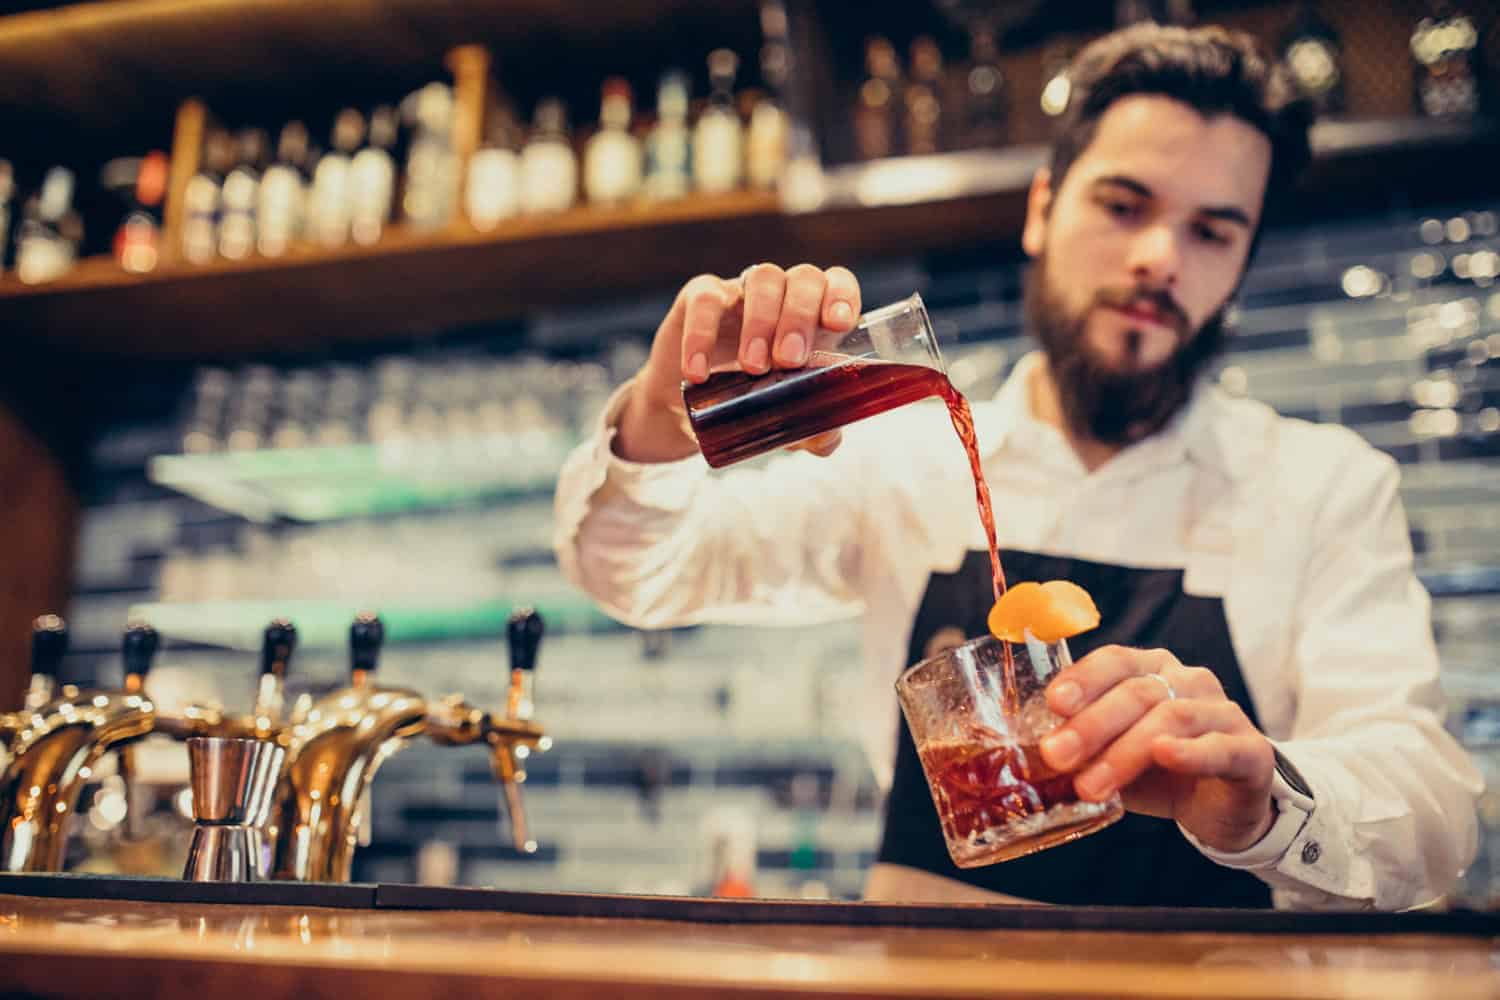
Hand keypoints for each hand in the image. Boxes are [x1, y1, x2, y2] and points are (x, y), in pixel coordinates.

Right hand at [615, 263, 862, 462]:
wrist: (688, 411)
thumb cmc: (750, 403)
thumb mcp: (782, 421)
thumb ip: (811, 431)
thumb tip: (826, 438)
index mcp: (814, 318)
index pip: (838, 283)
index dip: (842, 295)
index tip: (837, 324)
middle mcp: (784, 296)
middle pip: (804, 278)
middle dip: (800, 317)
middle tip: (789, 361)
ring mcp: (742, 292)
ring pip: (763, 278)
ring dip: (761, 321)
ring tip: (753, 368)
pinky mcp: (699, 297)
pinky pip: (704, 301)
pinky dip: (702, 336)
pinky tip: (700, 373)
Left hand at [1038, 645, 1276, 852]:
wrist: (1220, 807)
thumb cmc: (1158, 773)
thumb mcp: (1112, 756)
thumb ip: (1082, 749)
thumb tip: (1033, 754)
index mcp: (1152, 671)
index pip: (1115, 661)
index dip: (1083, 678)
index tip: (1053, 703)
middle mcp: (1189, 682)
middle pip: (1136, 692)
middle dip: (1090, 725)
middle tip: (1055, 755)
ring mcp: (1223, 713)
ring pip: (1171, 718)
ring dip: (1124, 751)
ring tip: (1091, 785)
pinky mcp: (1251, 752)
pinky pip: (1219, 747)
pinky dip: (1190, 751)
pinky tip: (1164, 756)